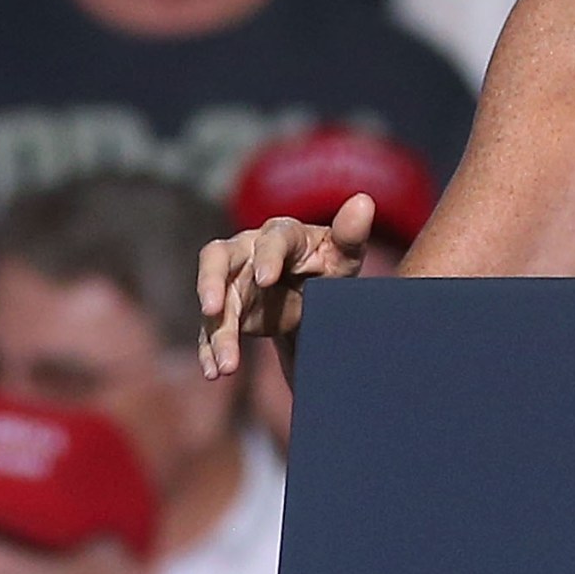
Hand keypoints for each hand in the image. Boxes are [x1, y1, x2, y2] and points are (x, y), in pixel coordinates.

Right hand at [196, 193, 374, 379]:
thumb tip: (363, 201)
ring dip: (217, 332)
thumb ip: (351, 233)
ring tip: (227, 366)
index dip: (267, 257)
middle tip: (212, 310)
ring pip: (214, 301)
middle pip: (218, 258)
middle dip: (212, 283)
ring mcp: (231, 281)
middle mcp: (246, 251)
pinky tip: (215, 372)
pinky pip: (212, 329)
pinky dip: (211, 350)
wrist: (315, 296)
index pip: (270, 240)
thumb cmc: (330, 266)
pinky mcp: (226, 310)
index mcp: (281, 234)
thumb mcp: (344, 255)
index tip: (266, 279)